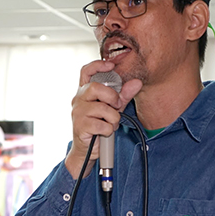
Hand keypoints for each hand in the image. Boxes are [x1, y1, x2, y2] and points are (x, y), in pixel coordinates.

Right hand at [66, 61, 141, 178]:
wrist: (87, 150)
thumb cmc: (98, 125)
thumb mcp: (113, 108)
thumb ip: (124, 95)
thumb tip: (137, 82)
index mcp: (84, 92)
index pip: (86, 71)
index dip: (97, 65)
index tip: (111, 66)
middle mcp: (78, 100)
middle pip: (96, 88)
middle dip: (112, 98)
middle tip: (116, 106)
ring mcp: (77, 113)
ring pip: (103, 109)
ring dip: (113, 119)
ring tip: (109, 124)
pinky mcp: (80, 126)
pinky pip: (102, 125)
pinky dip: (108, 130)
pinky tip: (103, 132)